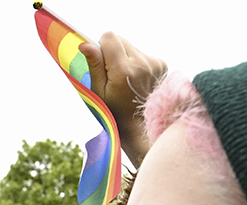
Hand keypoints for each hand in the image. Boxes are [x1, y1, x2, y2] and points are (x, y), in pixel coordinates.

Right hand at [80, 33, 166, 165]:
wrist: (140, 125)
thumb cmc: (115, 110)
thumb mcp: (99, 91)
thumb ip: (94, 65)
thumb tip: (85, 45)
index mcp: (123, 70)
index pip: (110, 37)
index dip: (101, 45)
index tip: (101, 61)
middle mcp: (141, 63)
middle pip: (121, 40)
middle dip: (113, 52)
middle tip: (112, 74)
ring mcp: (154, 63)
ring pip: (131, 47)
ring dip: (125, 58)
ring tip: (125, 80)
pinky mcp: (161, 64)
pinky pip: (142, 54)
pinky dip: (136, 63)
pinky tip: (135, 80)